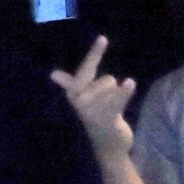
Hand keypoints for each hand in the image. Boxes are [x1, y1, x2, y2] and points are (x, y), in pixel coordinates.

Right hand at [51, 36, 136, 158]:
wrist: (107, 145)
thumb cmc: (95, 116)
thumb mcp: (83, 98)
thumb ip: (70, 84)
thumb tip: (53, 74)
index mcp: (73, 93)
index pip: (86, 69)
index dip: (95, 53)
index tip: (103, 38)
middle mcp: (80, 101)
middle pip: (106, 79)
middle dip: (110, 88)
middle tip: (105, 105)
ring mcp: (92, 111)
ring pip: (114, 87)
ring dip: (118, 96)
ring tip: (111, 110)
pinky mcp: (106, 119)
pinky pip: (118, 99)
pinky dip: (125, 91)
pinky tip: (130, 83)